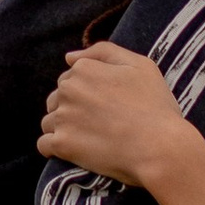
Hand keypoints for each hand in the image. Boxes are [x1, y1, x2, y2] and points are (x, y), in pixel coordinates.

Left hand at [36, 44, 200, 194]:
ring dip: (62, 129)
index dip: (87, 93)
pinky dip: (54, 149)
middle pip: (57, 99)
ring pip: (49, 121)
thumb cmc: (155, 106)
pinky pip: (43, 145)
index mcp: (84, 69)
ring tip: (88, 139)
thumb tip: (69, 57)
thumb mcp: (140, 65)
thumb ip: (104, 52)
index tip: (104, 107)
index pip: (70, 78)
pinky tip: (72, 152)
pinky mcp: (62, 145)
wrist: (160, 148)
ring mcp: (62, 118)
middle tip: (98, 124)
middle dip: (72, 109)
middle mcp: (68, 90)